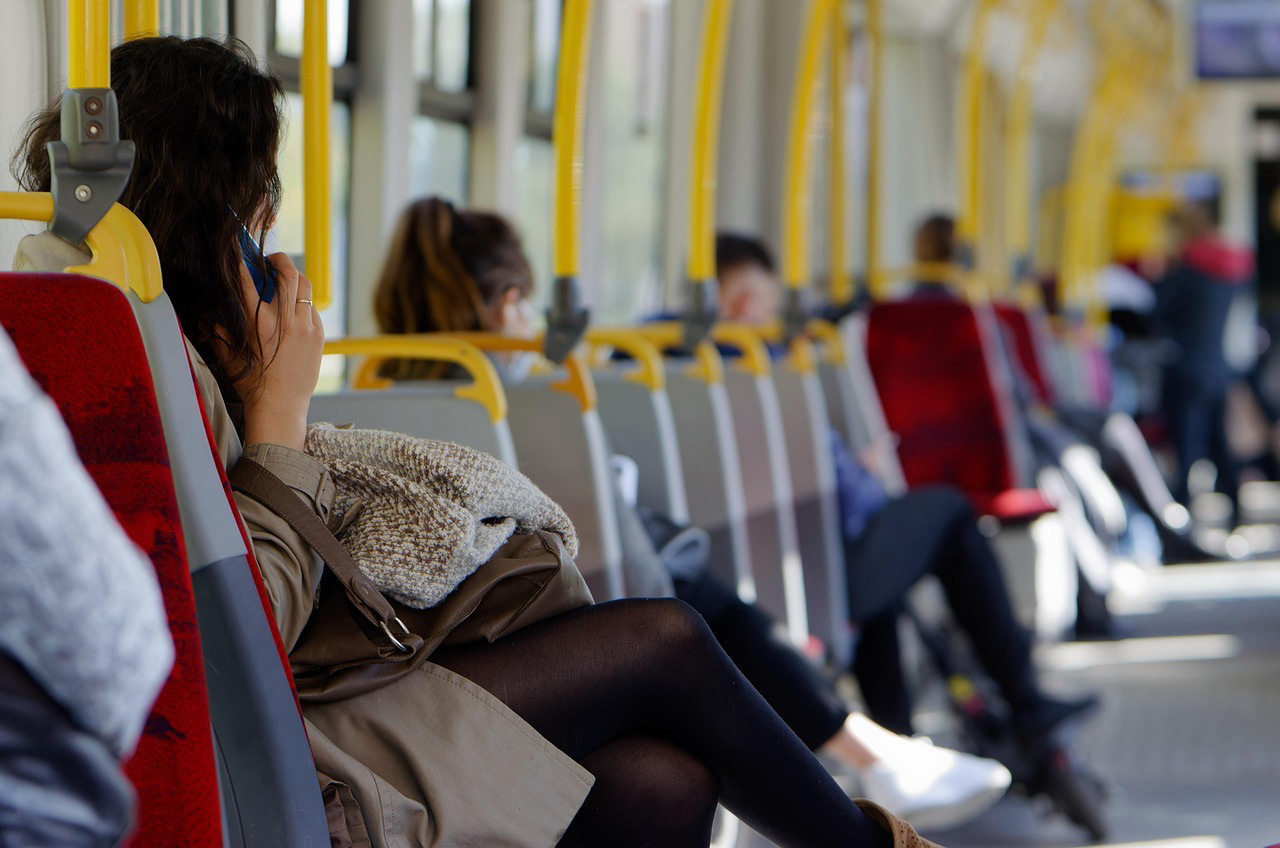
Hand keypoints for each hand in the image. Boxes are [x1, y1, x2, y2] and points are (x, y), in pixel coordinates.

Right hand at [213, 253, 323, 450]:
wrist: (280, 407)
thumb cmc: (252, 384)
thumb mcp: (229, 355)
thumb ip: (219, 331)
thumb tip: (208, 314)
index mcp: (259, 323)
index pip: (249, 281)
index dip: (243, 263)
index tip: (240, 255)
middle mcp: (286, 321)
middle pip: (288, 274)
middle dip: (279, 260)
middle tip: (271, 260)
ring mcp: (306, 327)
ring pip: (305, 286)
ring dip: (294, 277)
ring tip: (285, 278)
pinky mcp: (318, 335)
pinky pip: (312, 308)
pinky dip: (303, 302)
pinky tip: (295, 308)